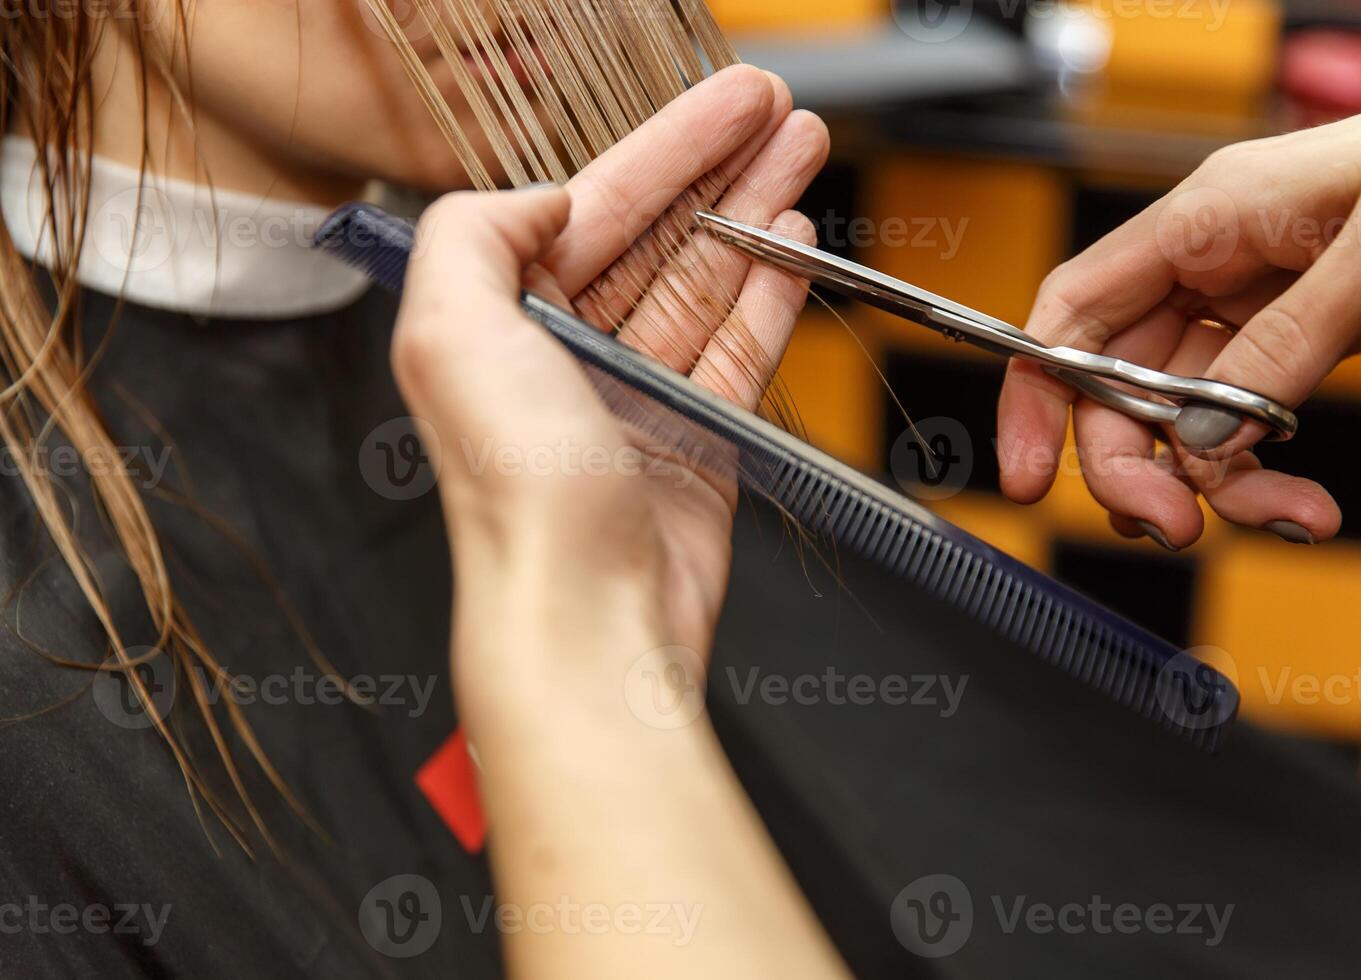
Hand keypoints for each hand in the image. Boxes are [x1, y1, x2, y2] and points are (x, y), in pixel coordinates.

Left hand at [388, 74, 848, 978]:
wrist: (591, 619)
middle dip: (720, 166)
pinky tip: (792, 244)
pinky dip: (767, 293)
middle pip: (658, 235)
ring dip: (754, 215)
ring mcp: (637, 398)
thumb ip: (472, 234)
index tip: (728, 102)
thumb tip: (542, 199)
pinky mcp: (696, 440)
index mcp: (503, 325)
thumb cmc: (520, 500)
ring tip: (801, 155)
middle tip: (779, 112)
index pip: (594, 207)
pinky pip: (737, 345)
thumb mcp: (448, 334)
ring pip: (705, 281)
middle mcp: (566, 357)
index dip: (666, 147)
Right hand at [997, 85, 1360, 549]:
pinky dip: (1259, 474)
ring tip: (1286, 519)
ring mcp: (1248, 303)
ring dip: (1214, 486)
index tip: (1031, 475)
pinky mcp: (1290, 335)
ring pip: (1180, 419)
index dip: (1035, 394)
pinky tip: (1300, 502)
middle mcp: (1210, 263)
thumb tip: (1204, 433)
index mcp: (1206, 218)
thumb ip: (1286, 341)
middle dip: (1137, 465)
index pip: (1075, 311)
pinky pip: (1240, 421)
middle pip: (1118, 384)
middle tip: (1174, 528)